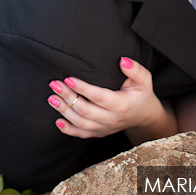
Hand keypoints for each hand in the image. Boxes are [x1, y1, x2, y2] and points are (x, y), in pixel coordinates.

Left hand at [47, 57, 167, 138]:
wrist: (143, 116)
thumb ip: (135, 70)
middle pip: (85, 110)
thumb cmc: (141, 94)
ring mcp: (104, 128)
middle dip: (68, 97)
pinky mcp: (98, 133)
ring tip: (51, 98)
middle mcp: (111, 119)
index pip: (99, 97)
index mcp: (121, 105)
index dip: (83, 88)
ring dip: (64, 111)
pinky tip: (57, 121)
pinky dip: (68, 129)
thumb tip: (122, 60)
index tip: (68, 78)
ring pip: (80, 123)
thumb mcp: (144, 80)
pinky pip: (81, 134)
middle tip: (54, 84)